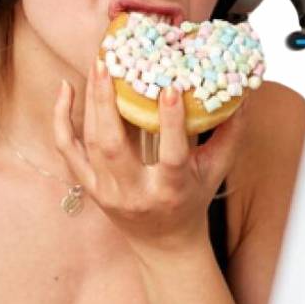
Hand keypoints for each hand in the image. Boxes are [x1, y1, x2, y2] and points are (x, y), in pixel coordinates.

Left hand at [52, 59, 247, 254]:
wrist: (162, 241)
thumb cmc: (191, 199)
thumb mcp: (216, 171)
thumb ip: (230, 134)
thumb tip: (243, 94)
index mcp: (170, 191)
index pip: (171, 156)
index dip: (170, 123)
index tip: (171, 88)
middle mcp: (134, 194)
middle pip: (113, 147)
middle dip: (107, 103)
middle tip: (108, 63)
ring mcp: (106, 191)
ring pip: (90, 143)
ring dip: (90, 102)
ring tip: (97, 65)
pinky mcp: (89, 186)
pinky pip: (67, 149)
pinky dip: (61, 119)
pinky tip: (66, 89)